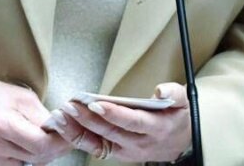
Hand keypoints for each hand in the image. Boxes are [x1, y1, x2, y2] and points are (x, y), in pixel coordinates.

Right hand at [0, 77, 70, 164]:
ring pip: (30, 164)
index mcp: (2, 124)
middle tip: (62, 136)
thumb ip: (42, 115)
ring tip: (43, 136)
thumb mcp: (21, 96)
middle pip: (38, 156)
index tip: (70, 134)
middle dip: (56, 147)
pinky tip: (27, 145)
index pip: (41, 144)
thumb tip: (61, 129)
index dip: (60, 141)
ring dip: (43, 153)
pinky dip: (28, 157)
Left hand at [43, 83, 190, 161]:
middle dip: (88, 120)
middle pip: (110, 133)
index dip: (114, 114)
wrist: (179, 142)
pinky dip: (77, 137)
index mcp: (156, 129)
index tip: (97, 104)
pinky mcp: (115, 152)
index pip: (133, 122)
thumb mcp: (183, 102)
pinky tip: (64, 124)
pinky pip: (94, 147)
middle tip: (70, 106)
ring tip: (61, 116)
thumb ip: (174, 93)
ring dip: (77, 131)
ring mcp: (126, 151)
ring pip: (98, 143)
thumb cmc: (176, 117)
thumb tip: (161, 90)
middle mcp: (139, 144)